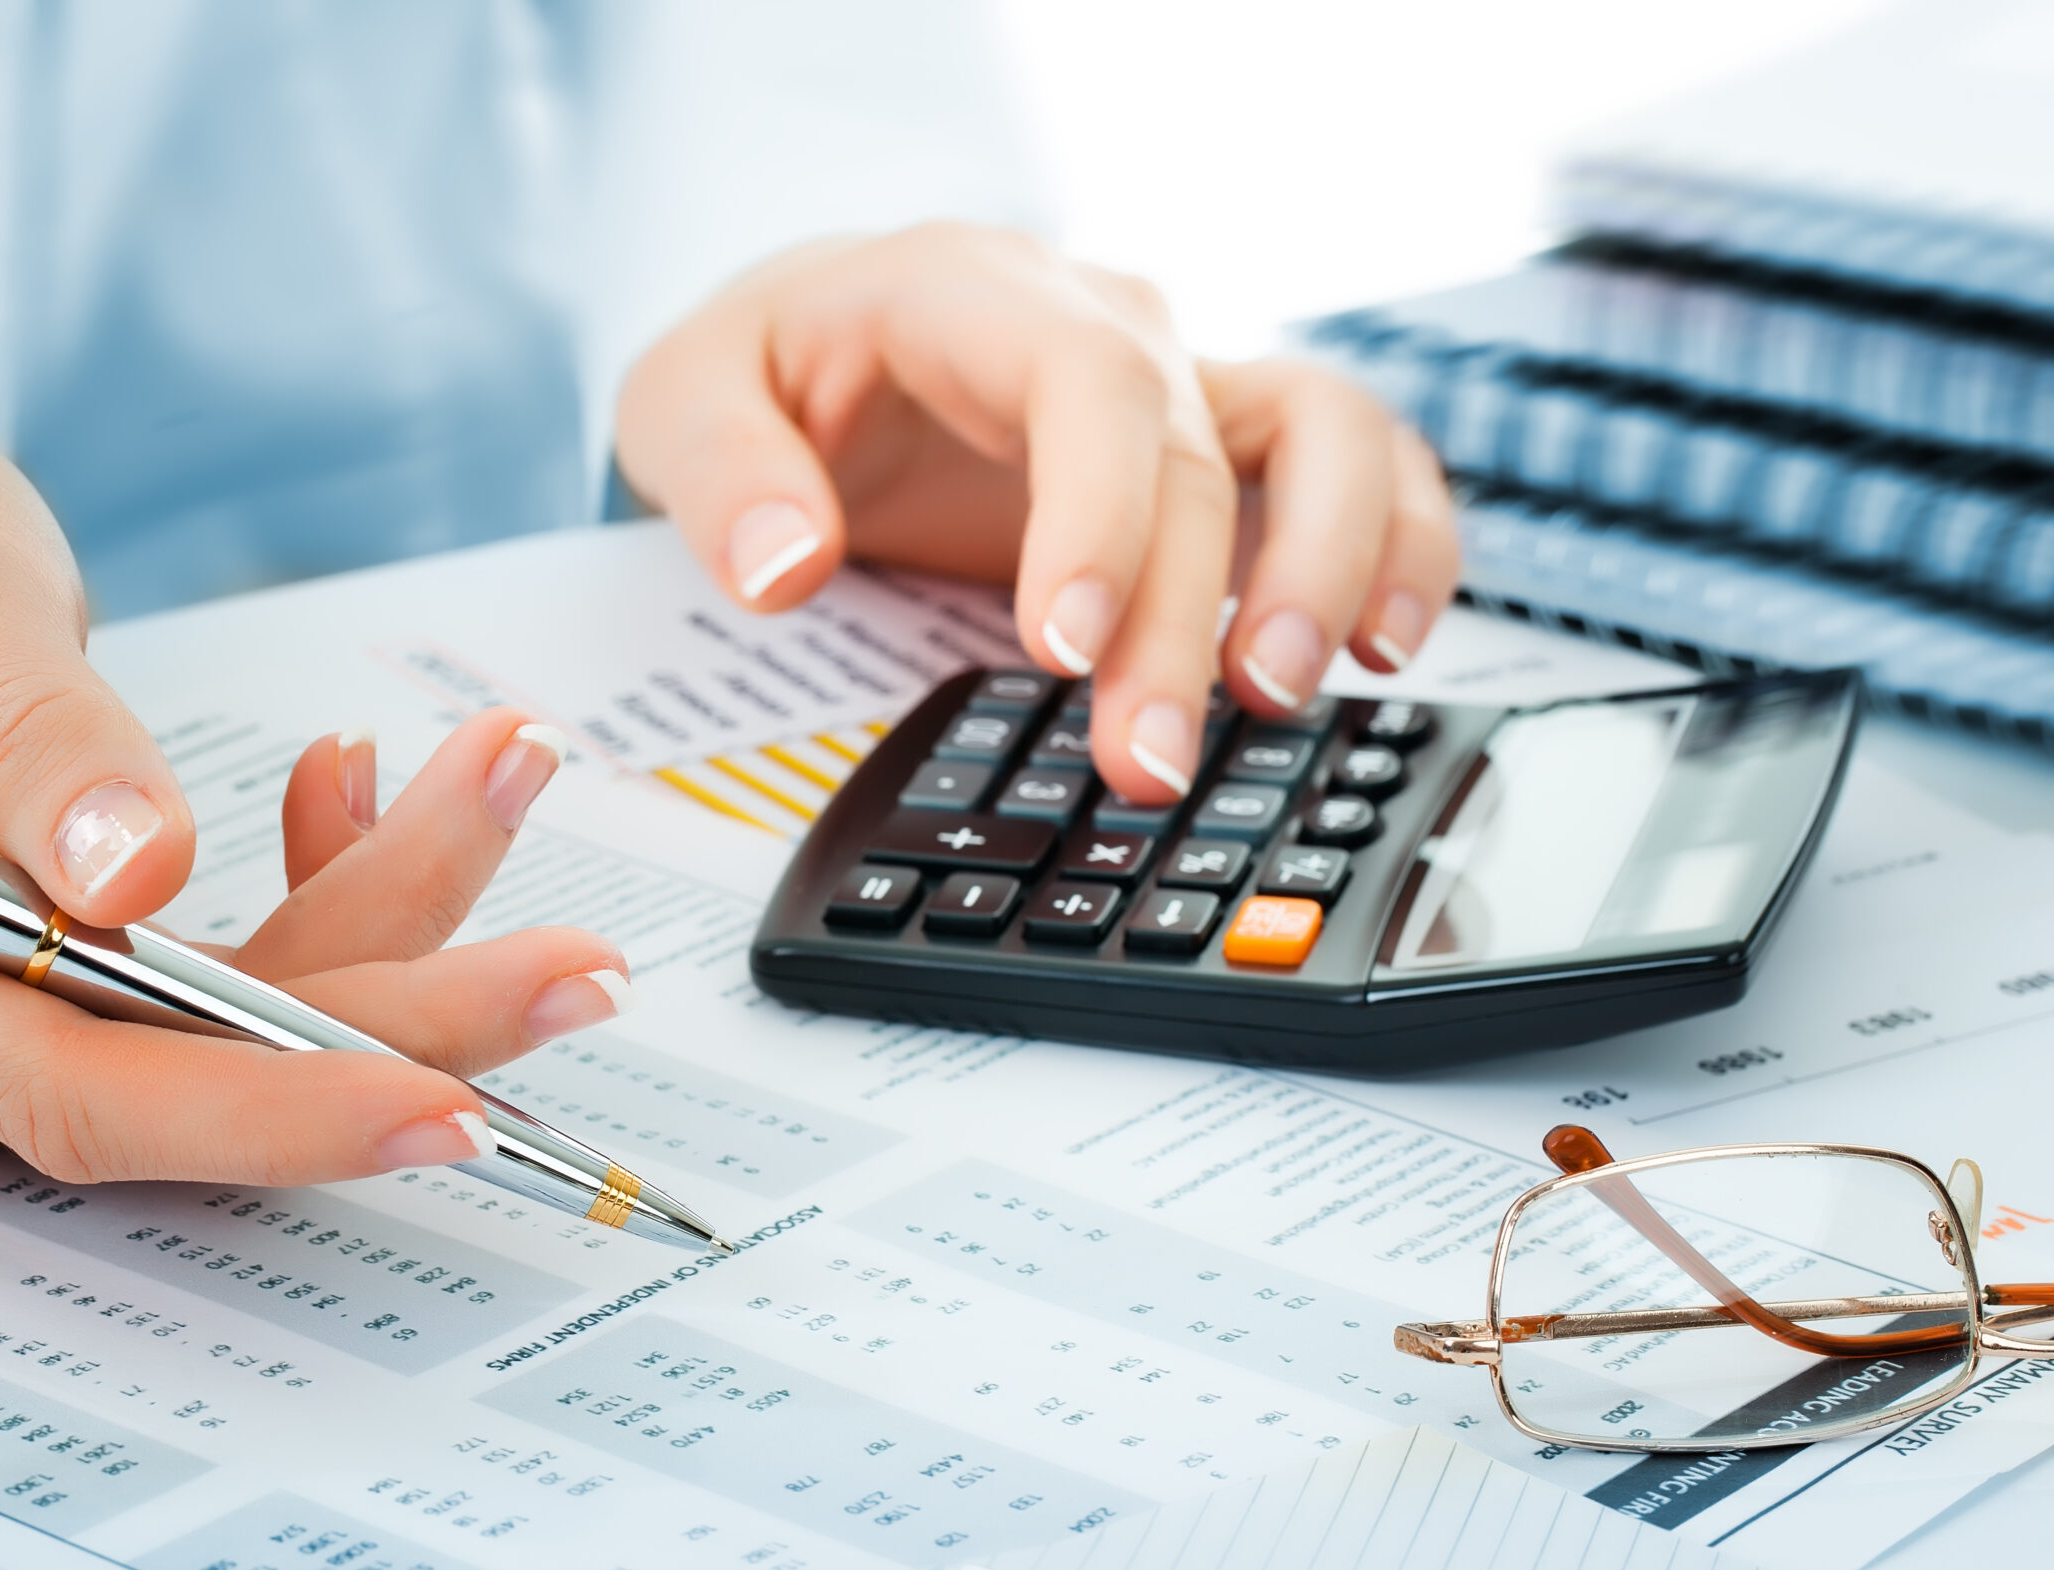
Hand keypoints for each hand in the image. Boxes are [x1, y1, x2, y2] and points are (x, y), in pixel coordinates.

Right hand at [0, 408, 626, 1183]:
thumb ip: (32, 736)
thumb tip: (136, 882)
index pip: (78, 1086)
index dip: (273, 1104)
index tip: (452, 1094)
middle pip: (187, 1076)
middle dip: (400, 1019)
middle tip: (584, 966)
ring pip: (233, 1020)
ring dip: (387, 908)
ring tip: (500, 766)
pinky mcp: (58, 984)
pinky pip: (223, 976)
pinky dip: (324, 886)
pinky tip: (355, 784)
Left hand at [615, 223, 1459, 803]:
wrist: (820, 347)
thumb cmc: (765, 372)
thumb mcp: (681, 401)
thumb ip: (720, 475)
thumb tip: (787, 569)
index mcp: (973, 291)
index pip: (1082, 387)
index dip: (1098, 518)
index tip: (1064, 648)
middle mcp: (1105, 324)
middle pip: (1198, 455)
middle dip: (1183, 622)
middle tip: (1145, 761)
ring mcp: (1183, 381)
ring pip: (1331, 432)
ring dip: (1332, 570)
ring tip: (1282, 701)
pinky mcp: (1226, 450)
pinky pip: (1365, 467)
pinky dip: (1404, 548)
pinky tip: (1388, 653)